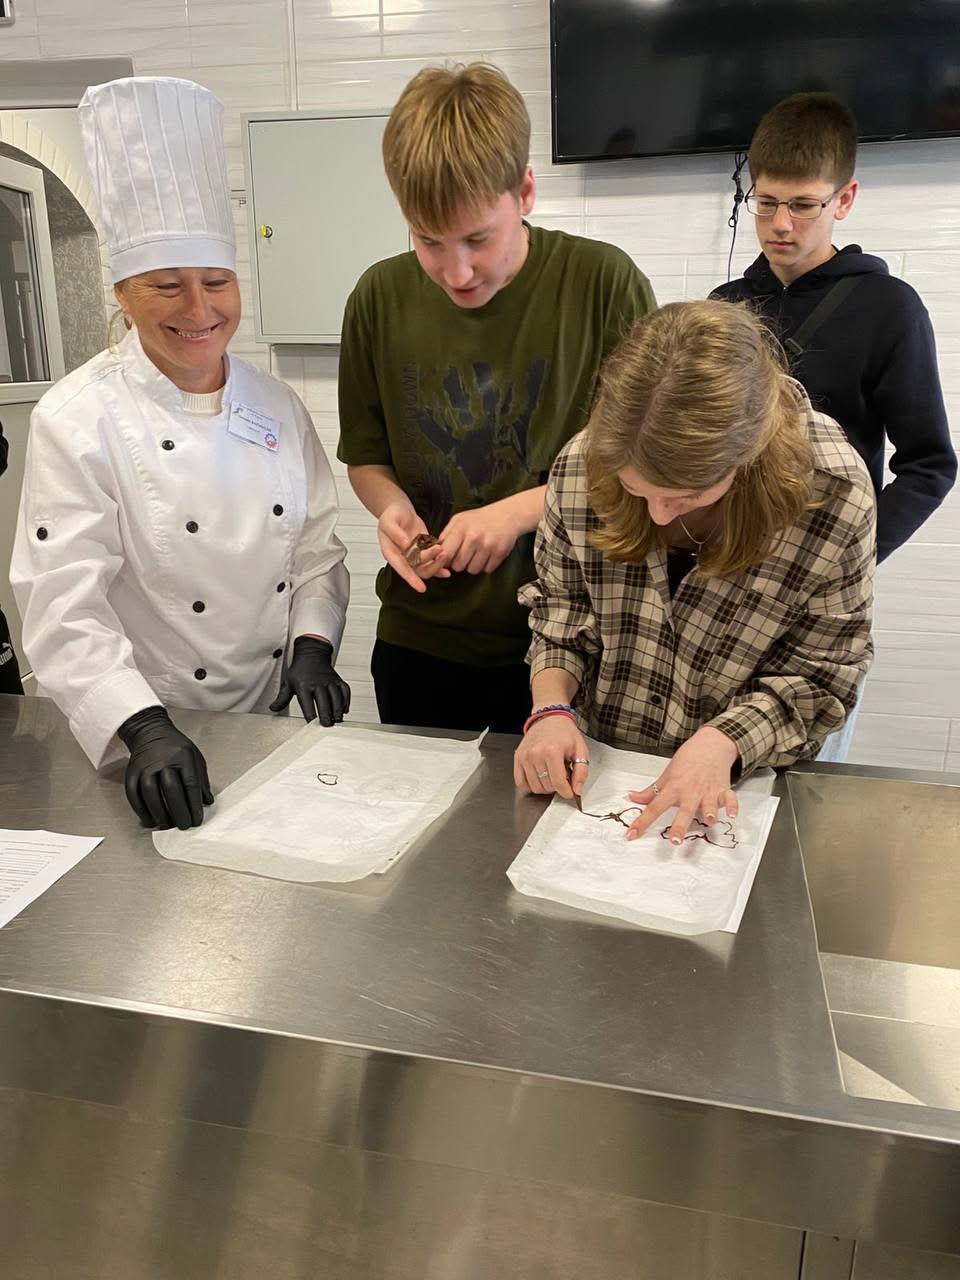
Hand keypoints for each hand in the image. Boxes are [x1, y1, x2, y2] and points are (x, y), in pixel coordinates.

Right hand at [117, 705, 213, 830]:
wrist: (150, 732)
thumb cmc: (176, 747)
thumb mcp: (195, 757)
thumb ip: (201, 780)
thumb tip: (207, 802)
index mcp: (183, 756)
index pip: (190, 784)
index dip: (194, 805)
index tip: (197, 820)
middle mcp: (163, 761)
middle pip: (170, 790)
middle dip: (179, 811)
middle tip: (184, 826)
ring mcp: (145, 766)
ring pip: (150, 793)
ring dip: (159, 813)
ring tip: (167, 825)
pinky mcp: (131, 773)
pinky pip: (134, 795)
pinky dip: (141, 810)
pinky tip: (149, 820)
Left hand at [270, 636, 349, 725]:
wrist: (311, 654)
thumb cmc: (300, 671)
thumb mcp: (288, 683)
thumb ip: (282, 698)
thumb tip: (273, 708)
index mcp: (303, 685)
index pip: (307, 702)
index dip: (310, 714)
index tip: (311, 723)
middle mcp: (317, 683)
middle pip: (324, 701)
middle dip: (326, 714)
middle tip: (327, 725)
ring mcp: (329, 681)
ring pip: (336, 696)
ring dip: (338, 709)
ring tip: (337, 720)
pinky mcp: (338, 680)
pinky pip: (345, 690)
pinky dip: (346, 700)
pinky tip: (344, 710)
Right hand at [378, 501, 448, 592]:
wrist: (399, 510)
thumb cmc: (391, 515)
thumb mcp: (389, 521)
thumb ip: (396, 533)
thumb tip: (405, 544)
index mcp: (391, 553)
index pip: (401, 568)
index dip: (411, 578)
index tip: (421, 587)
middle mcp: (403, 558)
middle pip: (417, 570)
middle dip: (431, 565)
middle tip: (440, 552)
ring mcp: (414, 555)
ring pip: (426, 567)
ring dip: (437, 564)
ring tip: (445, 553)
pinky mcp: (423, 550)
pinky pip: (432, 560)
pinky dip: (440, 562)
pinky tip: (448, 559)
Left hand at [439, 499, 523, 574]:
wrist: (507, 515)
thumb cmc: (479, 519)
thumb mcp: (459, 520)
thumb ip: (446, 535)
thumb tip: (435, 552)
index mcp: (461, 528)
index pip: (445, 553)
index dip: (444, 559)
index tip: (447, 558)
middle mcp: (474, 537)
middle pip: (458, 566)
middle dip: (459, 564)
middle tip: (464, 556)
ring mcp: (488, 546)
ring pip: (472, 570)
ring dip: (473, 566)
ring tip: (476, 555)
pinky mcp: (500, 553)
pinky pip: (487, 570)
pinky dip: (485, 566)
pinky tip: (487, 556)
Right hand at [514, 715, 589, 800]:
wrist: (549, 719)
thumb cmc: (565, 733)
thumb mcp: (580, 749)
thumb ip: (581, 772)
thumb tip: (577, 790)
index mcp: (553, 751)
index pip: (558, 783)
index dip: (566, 792)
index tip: (569, 792)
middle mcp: (536, 754)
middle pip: (547, 787)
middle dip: (557, 786)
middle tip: (561, 774)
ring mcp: (525, 756)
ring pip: (534, 787)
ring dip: (545, 786)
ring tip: (551, 773)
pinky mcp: (518, 758)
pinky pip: (520, 782)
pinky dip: (530, 785)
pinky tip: (539, 777)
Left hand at [624, 726, 739, 843]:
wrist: (709, 745)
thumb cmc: (687, 761)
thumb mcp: (666, 775)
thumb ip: (650, 791)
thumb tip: (632, 797)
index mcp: (673, 788)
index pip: (654, 807)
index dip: (642, 822)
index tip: (631, 835)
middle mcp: (690, 792)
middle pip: (684, 811)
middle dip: (680, 826)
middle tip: (675, 840)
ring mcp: (708, 791)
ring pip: (709, 804)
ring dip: (710, 812)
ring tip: (710, 821)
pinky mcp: (723, 789)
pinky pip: (730, 798)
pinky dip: (733, 806)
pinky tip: (732, 814)